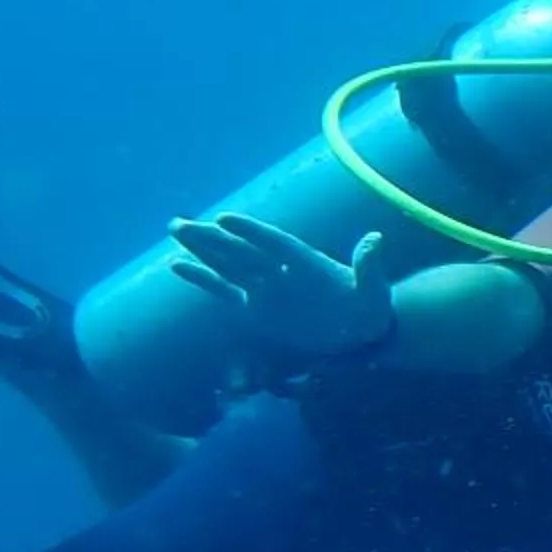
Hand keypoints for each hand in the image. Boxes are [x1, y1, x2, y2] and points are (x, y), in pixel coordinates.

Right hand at [168, 213, 395, 359]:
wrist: (359, 332)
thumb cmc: (369, 308)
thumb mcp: (373, 290)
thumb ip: (369, 266)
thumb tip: (375, 239)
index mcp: (306, 262)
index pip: (274, 243)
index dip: (251, 232)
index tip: (225, 219)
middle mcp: (280, 270)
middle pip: (241, 250)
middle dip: (212, 237)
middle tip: (180, 223)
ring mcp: (265, 287)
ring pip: (228, 264)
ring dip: (202, 248)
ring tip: (176, 229)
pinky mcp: (255, 308)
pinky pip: (224, 291)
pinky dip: (203, 279)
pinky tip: (178, 265)